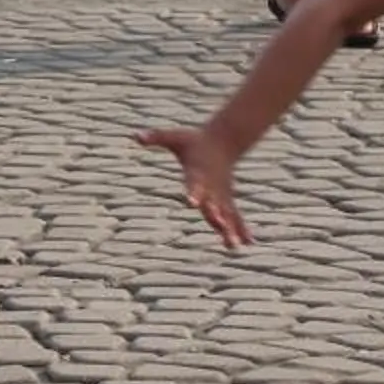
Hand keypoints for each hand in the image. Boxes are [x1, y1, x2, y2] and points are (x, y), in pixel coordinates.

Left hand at [133, 123, 254, 248]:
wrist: (224, 140)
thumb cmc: (194, 140)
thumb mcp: (174, 137)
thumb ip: (156, 137)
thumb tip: (135, 135)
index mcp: (198, 171)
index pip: (195, 183)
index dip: (193, 192)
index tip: (192, 204)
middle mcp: (212, 185)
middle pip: (213, 203)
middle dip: (217, 217)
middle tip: (221, 228)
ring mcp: (222, 194)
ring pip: (227, 214)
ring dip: (230, 230)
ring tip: (233, 247)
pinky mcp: (227, 198)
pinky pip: (235, 215)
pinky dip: (241, 229)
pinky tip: (247, 243)